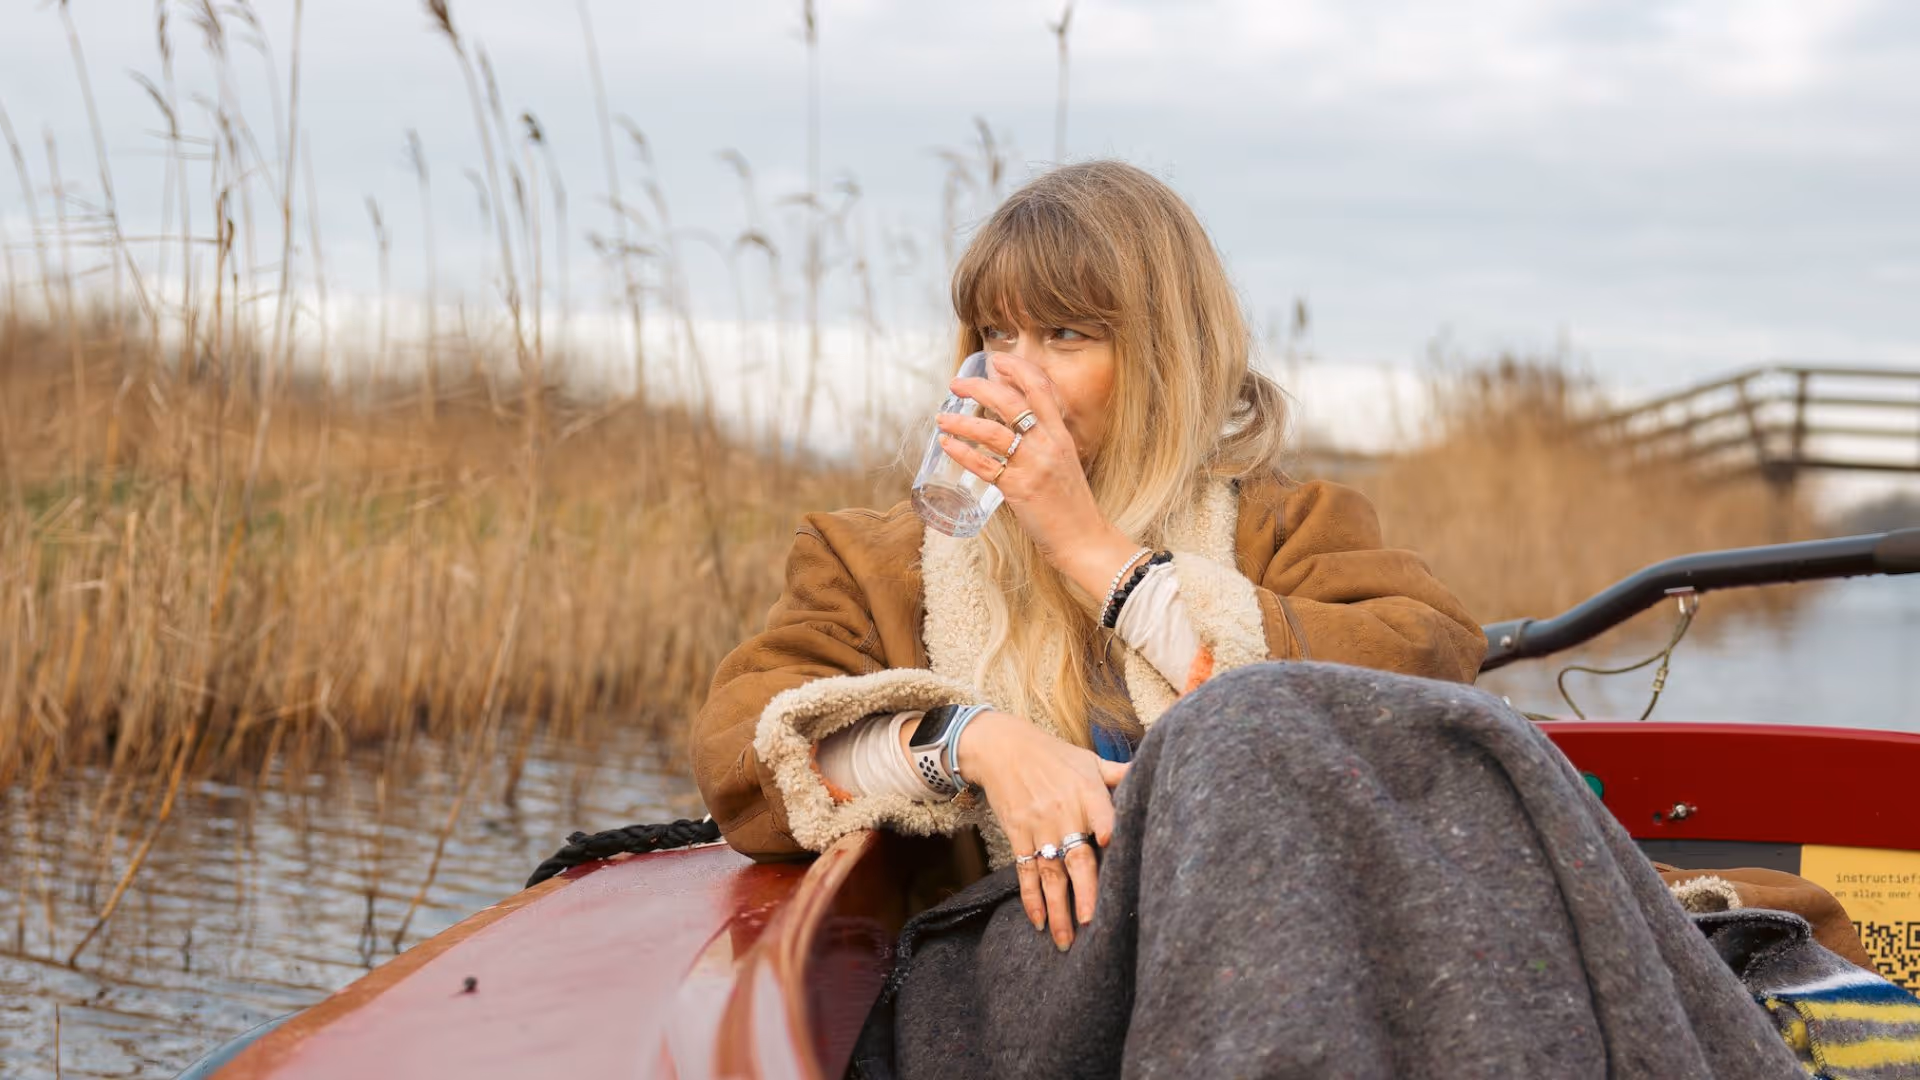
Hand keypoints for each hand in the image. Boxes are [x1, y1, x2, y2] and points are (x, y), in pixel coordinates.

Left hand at [938, 353, 1141, 598]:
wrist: (1084, 539)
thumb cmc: (1071, 504)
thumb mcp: (1064, 462)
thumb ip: (1043, 444)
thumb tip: (1014, 431)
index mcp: (1061, 434)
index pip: (1040, 388)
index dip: (1016, 369)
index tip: (996, 360)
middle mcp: (1047, 444)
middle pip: (1009, 402)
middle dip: (978, 387)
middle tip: (956, 384)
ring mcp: (1033, 466)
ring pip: (990, 431)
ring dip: (960, 421)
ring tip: (942, 417)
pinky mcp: (1018, 489)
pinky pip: (982, 464)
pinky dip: (960, 452)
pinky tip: (946, 445)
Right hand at [954, 710, 1129, 949]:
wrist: (1002, 748)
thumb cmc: (1053, 755)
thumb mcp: (1088, 759)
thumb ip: (1118, 774)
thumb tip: (1152, 774)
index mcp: (1087, 792)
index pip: (1102, 814)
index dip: (1109, 831)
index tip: (1113, 848)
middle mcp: (1063, 812)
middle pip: (1076, 857)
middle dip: (1085, 892)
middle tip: (1091, 924)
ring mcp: (1039, 827)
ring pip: (1050, 873)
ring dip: (1057, 908)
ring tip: (1065, 940)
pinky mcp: (1018, 835)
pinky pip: (1025, 871)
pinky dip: (1031, 897)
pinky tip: (1038, 921)